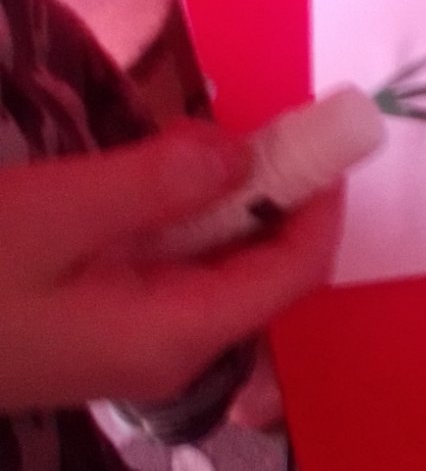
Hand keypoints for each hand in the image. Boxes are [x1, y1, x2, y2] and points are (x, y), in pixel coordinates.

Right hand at [0, 123, 341, 411]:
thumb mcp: (52, 217)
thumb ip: (155, 183)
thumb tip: (241, 154)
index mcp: (178, 334)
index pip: (293, 273)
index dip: (321, 203)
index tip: (327, 134)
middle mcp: (173, 349)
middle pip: (262, 271)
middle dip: (277, 196)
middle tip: (268, 120)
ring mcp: (134, 343)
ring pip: (214, 266)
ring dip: (224, 202)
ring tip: (209, 138)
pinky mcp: (99, 327)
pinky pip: (168, 268)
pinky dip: (178, 218)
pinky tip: (153, 175)